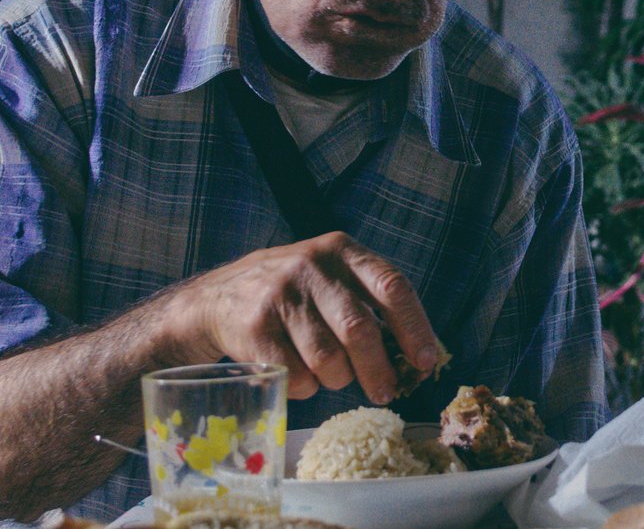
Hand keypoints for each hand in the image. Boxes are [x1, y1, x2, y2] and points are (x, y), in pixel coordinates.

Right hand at [166, 231, 441, 402]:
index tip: (426, 361)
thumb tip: (417, 357)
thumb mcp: (331, 278)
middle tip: (385, 392)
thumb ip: (370, 304)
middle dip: (378, 369)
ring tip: (334, 377)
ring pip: (328, 358)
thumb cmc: (295, 294)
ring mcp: (281, 294)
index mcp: (343, 251)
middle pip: (359, 329)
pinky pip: (296, 375)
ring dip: (338, 379)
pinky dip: (306, 387)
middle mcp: (313, 266)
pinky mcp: (255, 326)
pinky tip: (301, 376)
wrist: (217, 296)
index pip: (391, 287)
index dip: (414, 327)